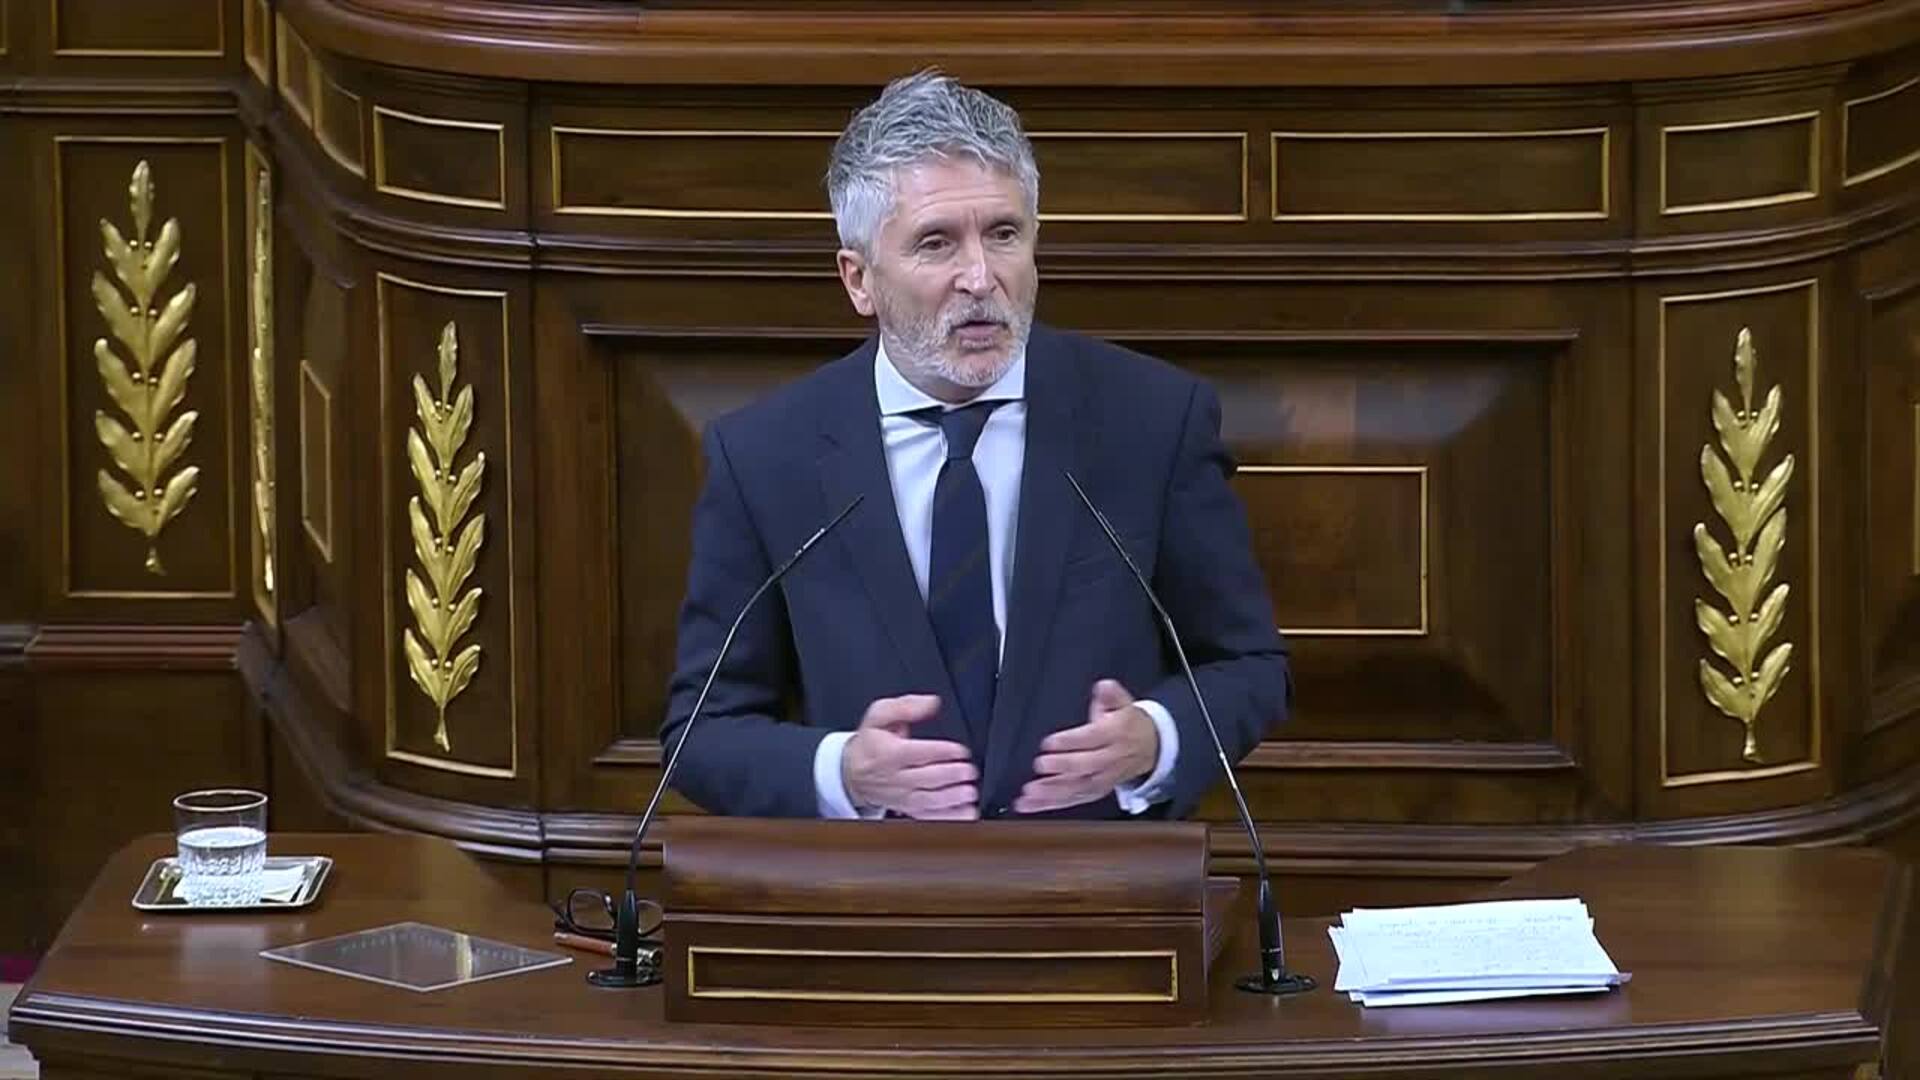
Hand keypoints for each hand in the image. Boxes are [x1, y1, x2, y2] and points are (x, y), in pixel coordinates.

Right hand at [842, 695, 978, 819]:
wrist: (852, 773)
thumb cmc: (870, 744)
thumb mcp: (879, 715)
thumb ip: (905, 706)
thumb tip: (930, 703)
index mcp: (889, 753)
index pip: (917, 753)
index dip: (941, 752)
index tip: (961, 750)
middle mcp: (895, 777)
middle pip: (926, 778)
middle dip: (951, 776)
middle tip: (970, 771)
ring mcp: (902, 796)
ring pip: (928, 800)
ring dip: (951, 798)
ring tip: (970, 792)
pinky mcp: (907, 809)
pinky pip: (928, 817)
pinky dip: (948, 818)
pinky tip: (965, 813)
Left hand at [1016, 679, 1158, 813]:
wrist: (1152, 746)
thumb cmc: (1130, 723)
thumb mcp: (1124, 702)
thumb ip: (1111, 695)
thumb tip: (1104, 687)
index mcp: (1116, 734)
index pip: (1092, 739)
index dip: (1070, 742)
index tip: (1048, 742)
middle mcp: (1111, 758)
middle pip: (1086, 766)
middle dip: (1061, 768)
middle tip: (1039, 766)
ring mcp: (1105, 777)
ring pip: (1079, 788)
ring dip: (1052, 793)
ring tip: (1029, 794)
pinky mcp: (1097, 790)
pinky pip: (1075, 799)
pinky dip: (1052, 804)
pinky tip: (1032, 805)